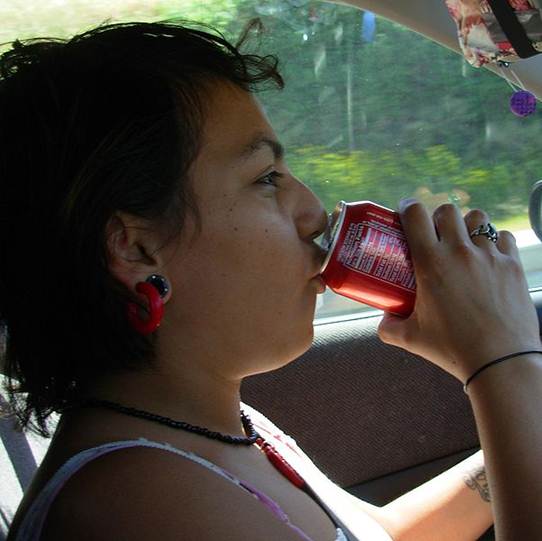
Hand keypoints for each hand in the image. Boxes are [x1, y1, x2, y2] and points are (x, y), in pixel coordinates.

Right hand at [378, 200, 540, 381]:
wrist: (500, 361)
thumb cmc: (453, 349)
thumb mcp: (411, 338)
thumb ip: (389, 327)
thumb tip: (383, 321)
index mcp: (431, 263)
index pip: (416, 215)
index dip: (407, 207)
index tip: (405, 212)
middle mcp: (460, 252)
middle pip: (447, 210)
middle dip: (438, 217)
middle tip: (434, 233)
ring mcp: (489, 256)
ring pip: (478, 217)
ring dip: (467, 224)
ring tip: (464, 241)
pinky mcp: (512, 266)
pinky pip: (504, 237)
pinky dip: (495, 241)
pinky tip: (489, 256)